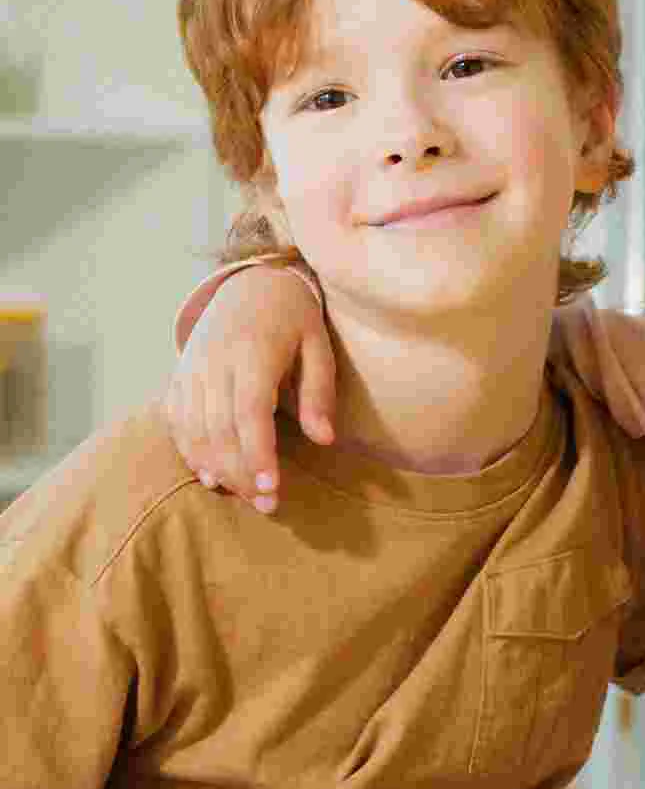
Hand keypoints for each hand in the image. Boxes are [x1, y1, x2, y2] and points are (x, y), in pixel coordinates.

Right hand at [164, 265, 336, 512]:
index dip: (258, 452)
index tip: (272, 487)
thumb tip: (324, 439)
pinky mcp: (178, 375)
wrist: (250, 283)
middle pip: (219, 428)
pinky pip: (175, 419)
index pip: (249, 411)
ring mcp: (190, 368)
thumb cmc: (294, 320)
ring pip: (193, 428)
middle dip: (241, 471)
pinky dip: (190, 451)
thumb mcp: (319, 347)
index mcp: (252, 352)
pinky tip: (210, 476)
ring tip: (245, 497)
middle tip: (268, 505)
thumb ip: (319, 392)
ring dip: (217, 468)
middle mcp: (214, 361)